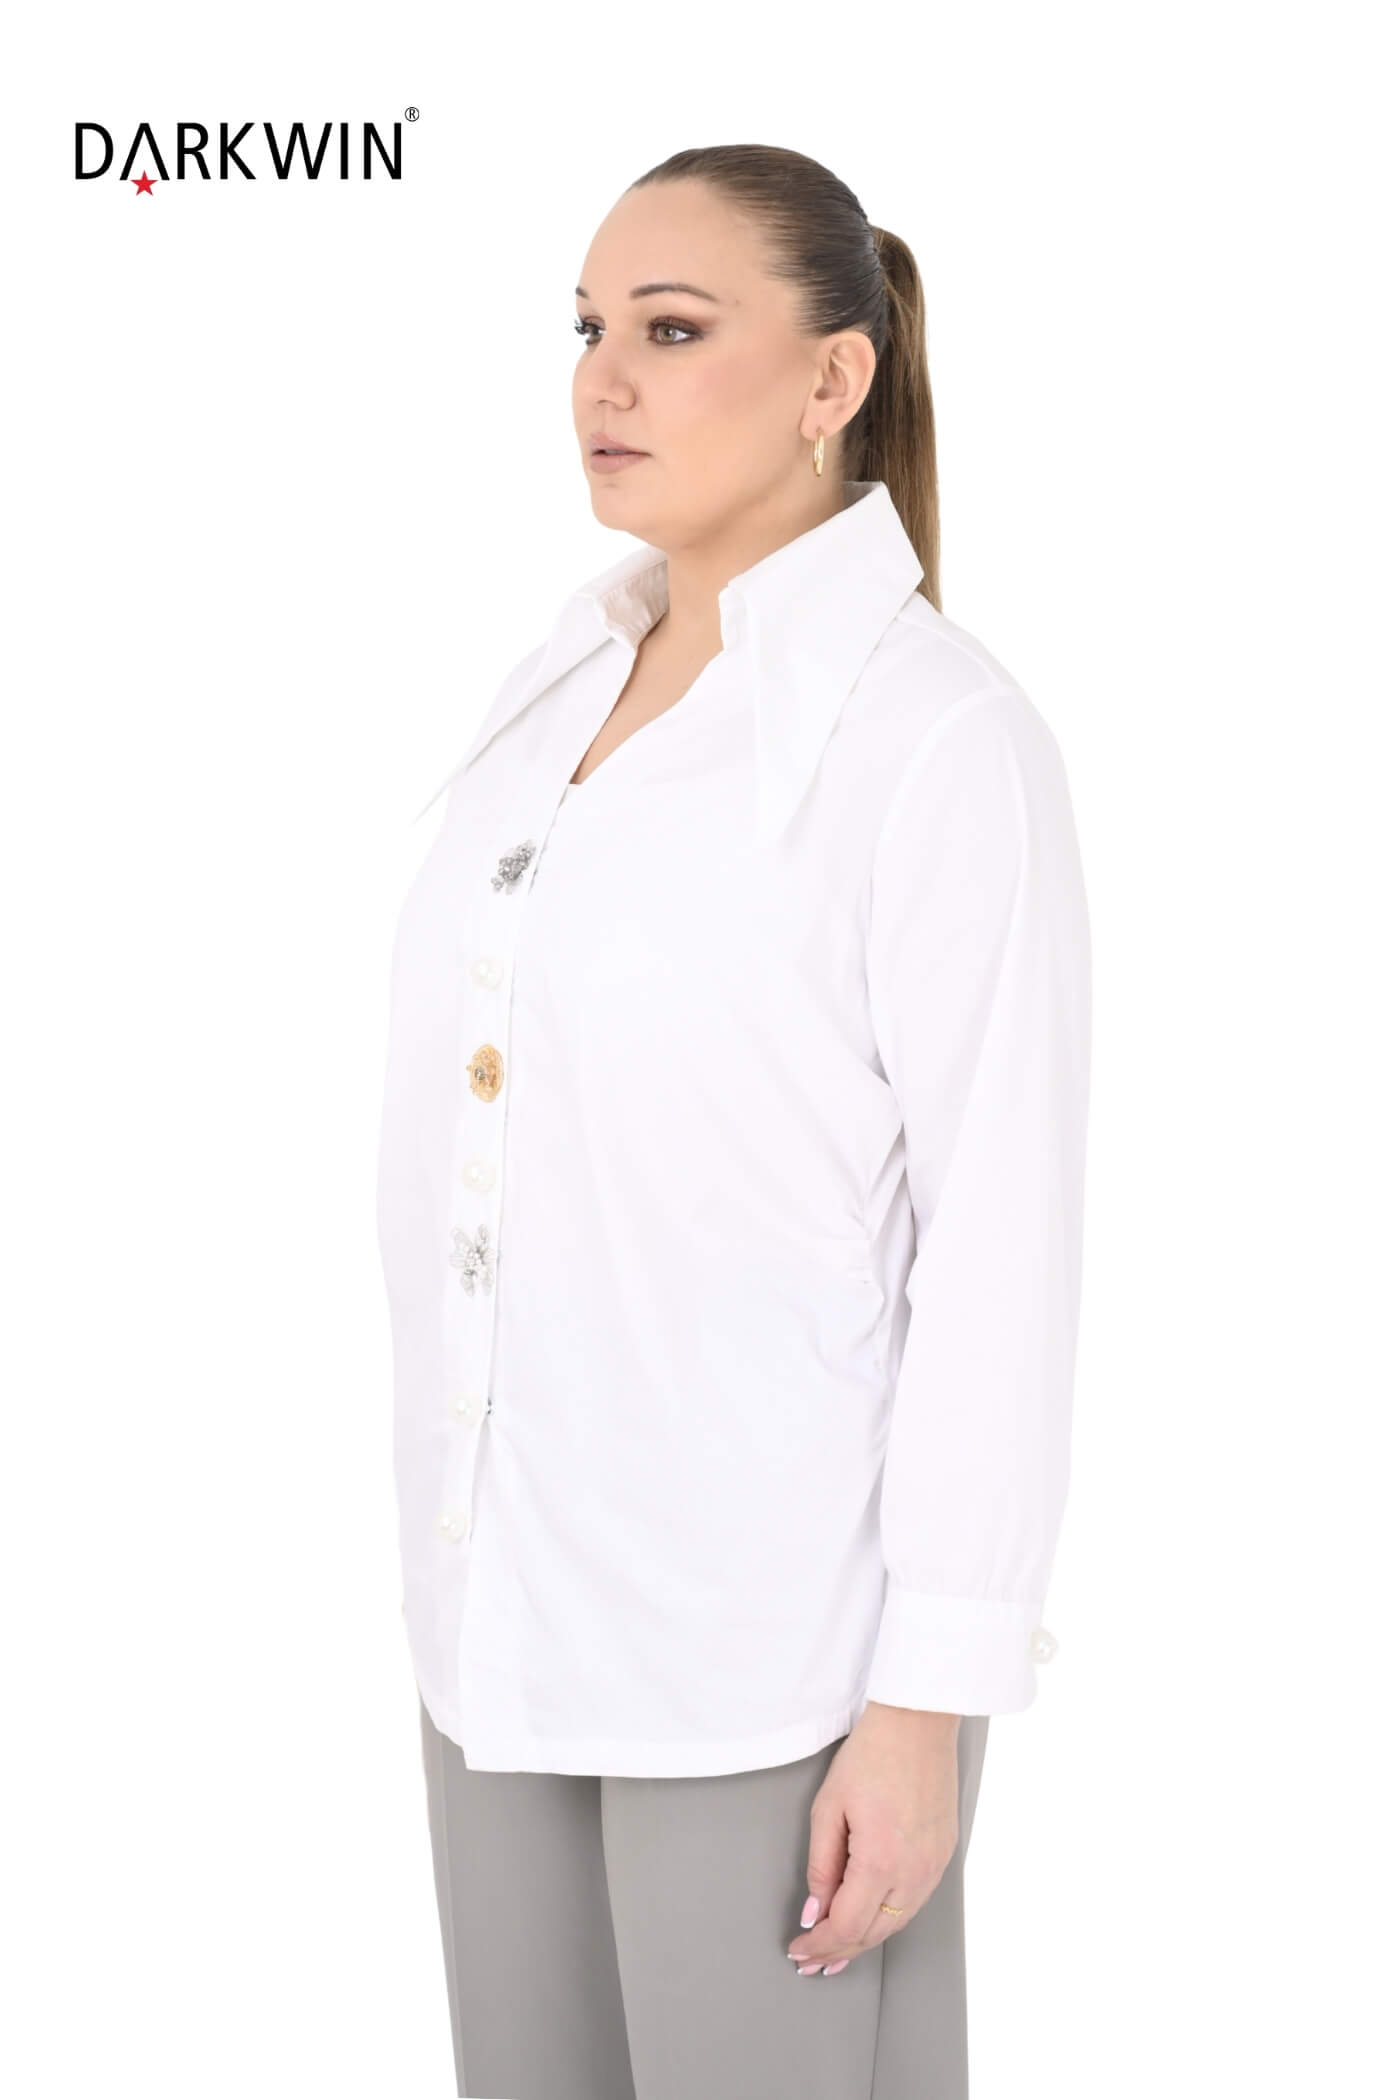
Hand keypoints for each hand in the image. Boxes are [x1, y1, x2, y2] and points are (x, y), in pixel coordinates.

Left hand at [785, 1701, 961, 1975]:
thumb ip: (821, 1865)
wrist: (917, 1723)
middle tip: (813, 1961)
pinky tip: (872, 1920)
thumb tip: (816, 1909)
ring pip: (897, 1922)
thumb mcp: (828, 1806)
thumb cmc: (873, 1754)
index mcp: (881, 1859)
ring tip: (838, 1951)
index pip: (848, 1925)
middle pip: (874, 1933)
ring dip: (865, 1940)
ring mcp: (934, 1865)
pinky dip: (889, 1918)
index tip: (800, 1949)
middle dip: (840, 1951)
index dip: (820, 1944)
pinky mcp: (943, 1855)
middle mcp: (914, 1870)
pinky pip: (914, 1901)